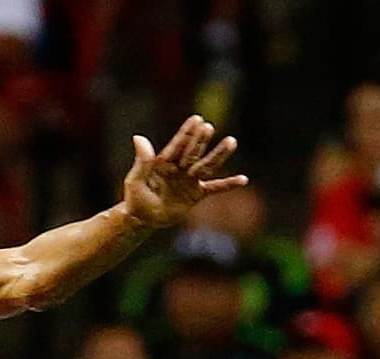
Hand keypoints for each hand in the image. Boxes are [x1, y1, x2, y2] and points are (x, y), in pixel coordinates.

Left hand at [122, 115, 246, 229]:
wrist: (143, 219)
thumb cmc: (137, 198)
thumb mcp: (135, 180)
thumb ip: (142, 161)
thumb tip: (138, 137)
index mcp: (165, 162)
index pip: (178, 146)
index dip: (186, 134)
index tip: (196, 119)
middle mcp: (181, 168)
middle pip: (193, 152)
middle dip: (200, 141)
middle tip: (208, 127)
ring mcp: (190, 179)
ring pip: (207, 165)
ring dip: (219, 154)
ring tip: (232, 141)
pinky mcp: (196, 194)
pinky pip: (215, 188)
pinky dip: (228, 185)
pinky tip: (244, 180)